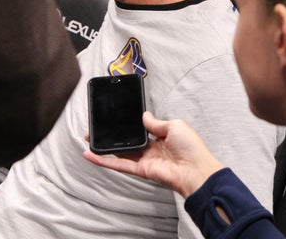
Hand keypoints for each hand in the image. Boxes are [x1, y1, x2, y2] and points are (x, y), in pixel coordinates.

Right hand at [83, 111, 224, 197]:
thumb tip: (144, 115)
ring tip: (89, 140)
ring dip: (104, 148)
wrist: (196, 169)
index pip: (141, 130)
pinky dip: (104, 161)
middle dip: (112, 136)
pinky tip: (91, 155)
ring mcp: (145, 160)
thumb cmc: (191, 147)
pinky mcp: (140, 170)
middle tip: (98, 129)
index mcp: (161, 138)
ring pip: (120, 153)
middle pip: (127, 142)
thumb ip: (156, 122)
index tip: (117, 118)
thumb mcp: (174, 125)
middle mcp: (151, 150)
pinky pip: (119, 164)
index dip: (129, 125)